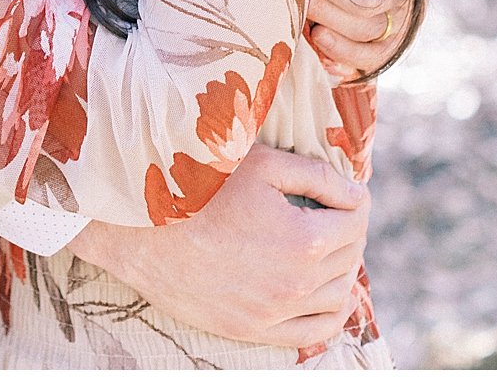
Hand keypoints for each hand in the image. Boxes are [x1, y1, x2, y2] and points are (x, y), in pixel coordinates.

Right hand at [69, 144, 368, 346]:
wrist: (139, 227)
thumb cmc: (196, 187)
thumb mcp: (260, 163)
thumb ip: (318, 175)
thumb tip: (358, 193)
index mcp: (306, 238)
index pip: (356, 219)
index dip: (353, 200)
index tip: (342, 192)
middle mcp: (298, 281)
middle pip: (349, 256)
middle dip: (347, 232)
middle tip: (331, 214)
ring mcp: (276, 310)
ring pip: (338, 295)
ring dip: (341, 270)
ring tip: (325, 250)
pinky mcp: (252, 329)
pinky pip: (313, 332)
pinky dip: (331, 316)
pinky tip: (329, 297)